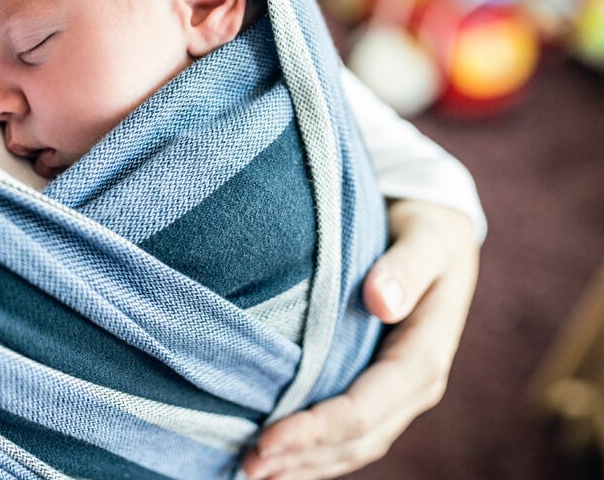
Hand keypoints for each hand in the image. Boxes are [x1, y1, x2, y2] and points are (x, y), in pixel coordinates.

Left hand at [240, 200, 479, 479]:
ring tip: (252, 472)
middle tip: (246, 467)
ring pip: (352, 446)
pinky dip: (314, 451)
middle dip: (303, 457)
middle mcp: (414, 387)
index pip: (365, 408)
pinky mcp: (379, 388)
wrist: (442, 235)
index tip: (267, 438)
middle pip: (356, 438)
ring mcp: (397, 394)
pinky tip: (279, 457)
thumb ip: (405, 268)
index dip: (317, 428)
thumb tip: (381, 300)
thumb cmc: (428, 232)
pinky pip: (348, 432)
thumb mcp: (426, 239)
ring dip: (305, 464)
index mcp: (425, 357)